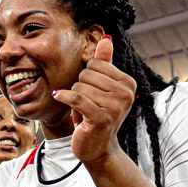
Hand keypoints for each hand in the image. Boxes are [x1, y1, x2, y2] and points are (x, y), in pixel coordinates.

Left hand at [53, 36, 136, 163]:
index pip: (96, 64)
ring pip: (79, 87)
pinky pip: (76, 98)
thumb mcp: (103, 88)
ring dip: (75, 101)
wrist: (98, 148)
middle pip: (86, 75)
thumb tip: (106, 38)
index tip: (94, 94)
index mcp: (128, 84)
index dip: (87, 78)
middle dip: (80, 89)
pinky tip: (59, 96)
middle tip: (88, 105)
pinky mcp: (101, 119)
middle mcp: (126, 94)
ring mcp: (115, 107)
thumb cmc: (99, 116)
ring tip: (84, 113)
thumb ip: (105, 63)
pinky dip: (64, 97)